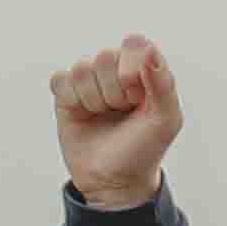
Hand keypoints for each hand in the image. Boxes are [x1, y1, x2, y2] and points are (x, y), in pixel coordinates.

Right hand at [50, 37, 181, 209]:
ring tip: (103, 115)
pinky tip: (82, 114)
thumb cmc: (144, 149)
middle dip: (113, 91)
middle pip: (104, 56)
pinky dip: (70, 99)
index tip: (138, 99)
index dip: (132, 71)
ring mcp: (90, 81)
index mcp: (144, 67)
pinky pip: (60, 79)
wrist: (114, 181)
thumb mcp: (166, 120)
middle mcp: (116, 69)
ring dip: (93, 99)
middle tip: (121, 111)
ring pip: (82, 68)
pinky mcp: (66, 95)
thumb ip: (163, 83)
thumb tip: (149, 50)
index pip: (133, 44)